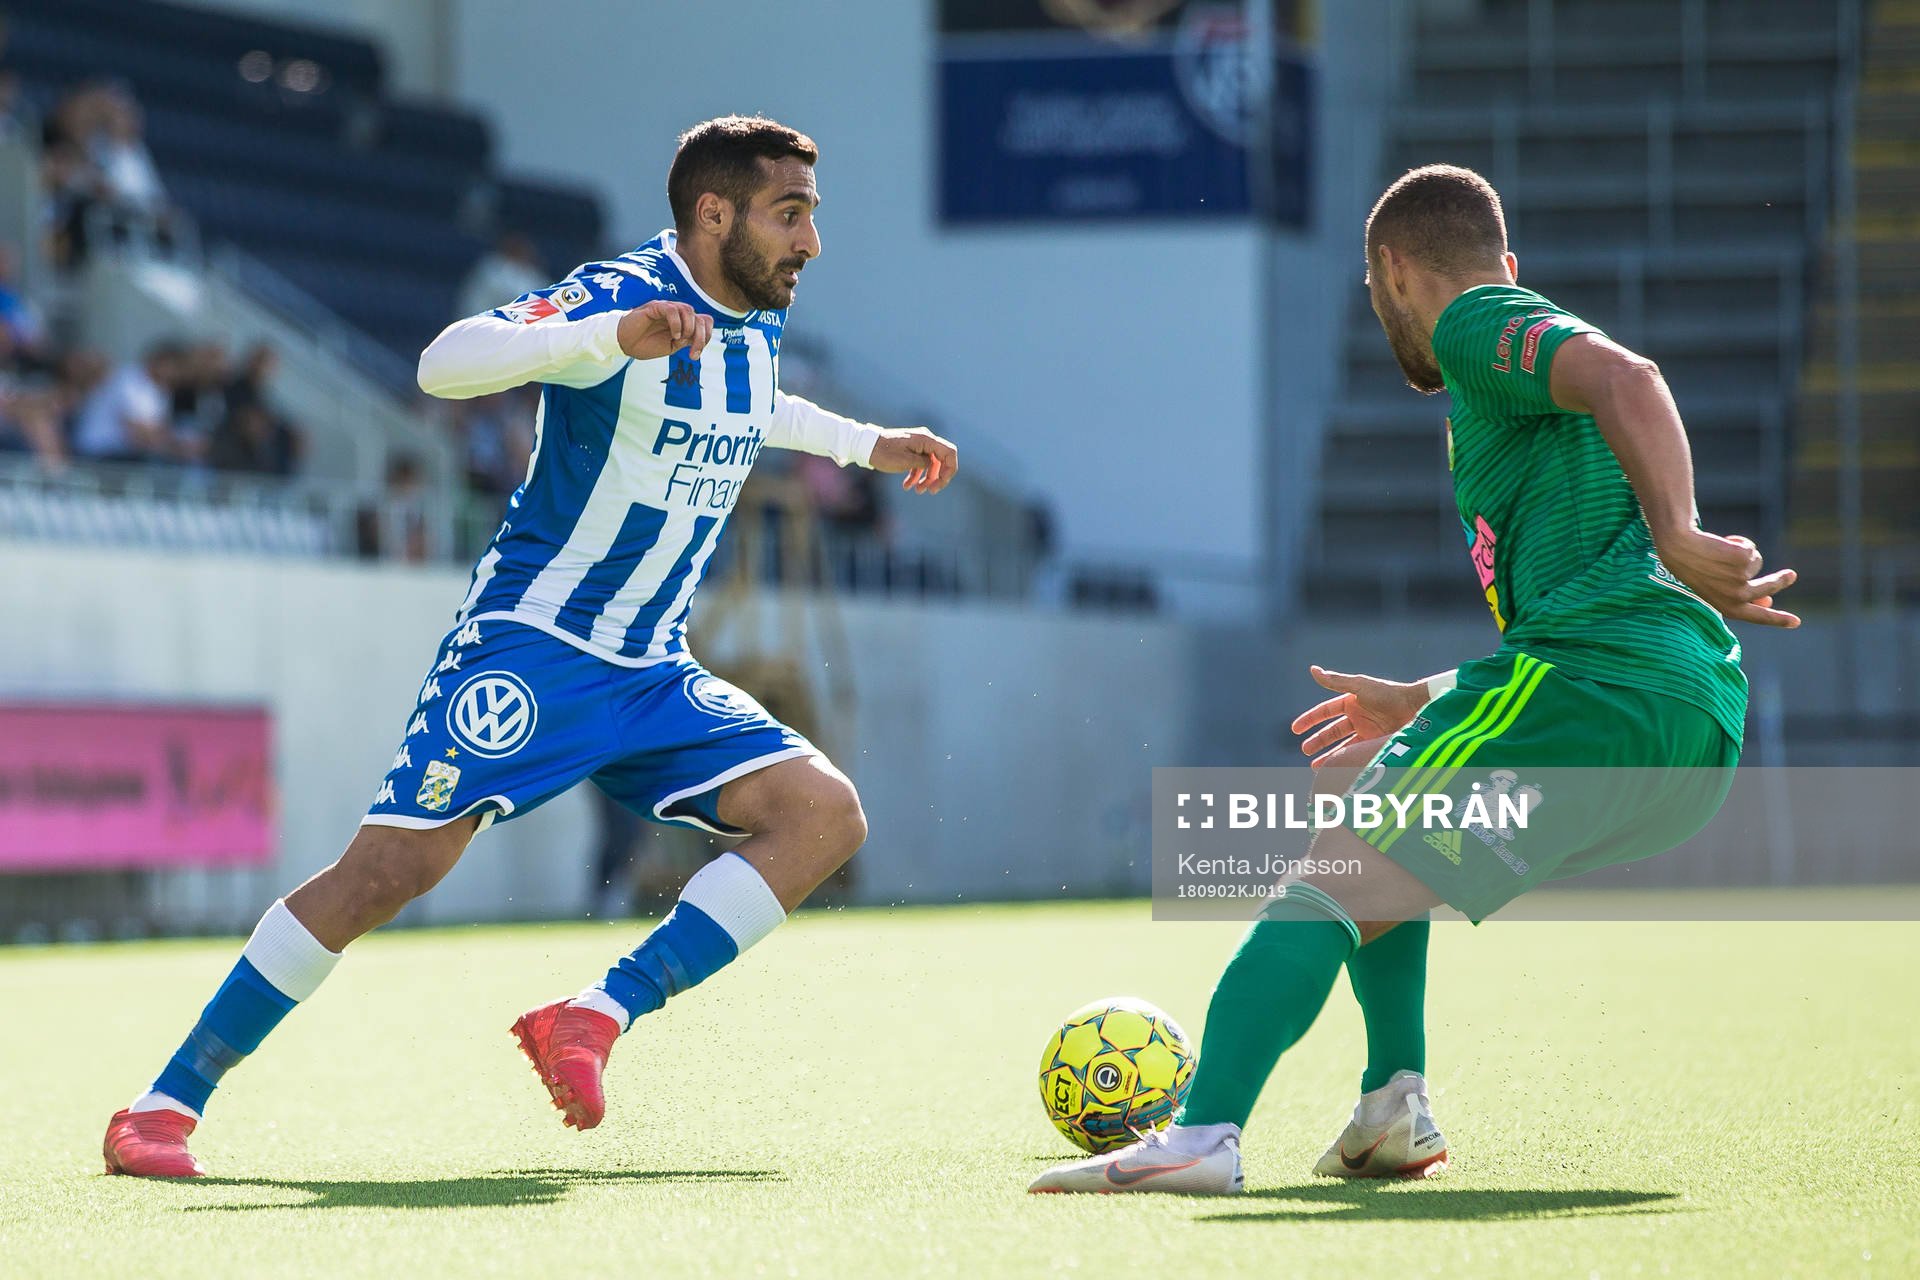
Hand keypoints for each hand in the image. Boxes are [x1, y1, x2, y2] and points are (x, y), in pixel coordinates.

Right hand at [617, 301, 711, 360]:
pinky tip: (673, 335)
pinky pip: (672, 309)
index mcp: (683, 323)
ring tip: (679, 340)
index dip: (707, 336)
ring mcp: (667, 309)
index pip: (705, 321)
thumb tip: (698, 337)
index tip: (697, 352)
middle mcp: (678, 314)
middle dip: (701, 337)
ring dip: (689, 328)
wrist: (625, 343)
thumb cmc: (646, 345)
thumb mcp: (671, 347)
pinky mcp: (655, 307)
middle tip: (693, 353)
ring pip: (689, 310)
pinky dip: (677, 323)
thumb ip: (685, 341)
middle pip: (700, 318)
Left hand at [867, 427, 957, 493]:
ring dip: (927, 479)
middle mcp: (925, 440)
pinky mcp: (910, 451)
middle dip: (938, 477)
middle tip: (932, 491)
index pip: (950, 453)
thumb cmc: (884, 453)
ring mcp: (918, 446)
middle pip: (941, 460)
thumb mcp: (906, 461)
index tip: (942, 483)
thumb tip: (933, 465)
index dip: (950, 469)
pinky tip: (907, 486)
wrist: (865, 446)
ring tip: (918, 491)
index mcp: (926, 439)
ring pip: (930, 465)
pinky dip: (916, 476)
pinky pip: (919, 465)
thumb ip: (925, 463)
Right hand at [1290, 666, 1428, 767]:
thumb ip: (1335, 682)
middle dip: (1318, 741)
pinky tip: (1336, 770)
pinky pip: (1357, 754)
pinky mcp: (1376, 743)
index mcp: (1351, 702)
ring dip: (1329, 756)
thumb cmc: (1389, 694)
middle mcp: (1358, 717)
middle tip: (1305, 751)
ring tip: (1315, 767)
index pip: (1325, 712)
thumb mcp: (1359, 686)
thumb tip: (1313, 670)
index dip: (1310, 720)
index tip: (1295, 729)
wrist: (1417, 708)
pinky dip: (1346, 762)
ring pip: (1343, 746)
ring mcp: (1367, 731)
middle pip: (1332, 732)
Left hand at [1652, 527, 1799, 627]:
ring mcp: (1741, 578)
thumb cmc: (1694, 568)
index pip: (1758, 617)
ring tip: (1720, 552)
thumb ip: (1742, 596)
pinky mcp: (1743, 560)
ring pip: (1756, 562)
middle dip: (1781, 581)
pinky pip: (1750, 548)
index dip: (1778, 619)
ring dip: (1743, 554)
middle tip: (1791, 574)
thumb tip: (1767, 601)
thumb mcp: (1716, 587)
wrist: (1678, 547)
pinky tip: (1721, 543)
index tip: (1797, 622)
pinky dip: (1739, 542)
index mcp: (1727, 608)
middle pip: (1769, 588)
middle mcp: (1736, 597)